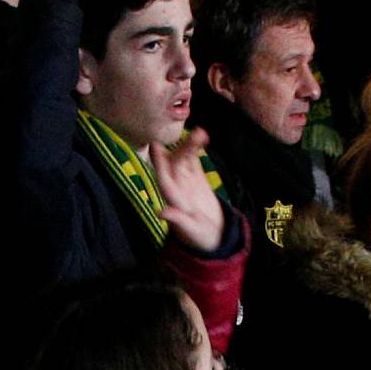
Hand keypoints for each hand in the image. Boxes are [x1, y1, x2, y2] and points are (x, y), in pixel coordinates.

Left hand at [154, 127, 225, 253]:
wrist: (214, 235)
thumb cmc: (199, 236)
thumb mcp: (191, 231)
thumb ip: (177, 220)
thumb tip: (160, 213)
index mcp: (173, 199)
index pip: (164, 179)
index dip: (160, 164)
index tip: (156, 147)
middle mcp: (176, 186)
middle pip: (176, 165)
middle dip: (181, 149)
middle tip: (194, 134)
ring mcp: (185, 180)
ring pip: (184, 159)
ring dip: (190, 145)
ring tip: (201, 132)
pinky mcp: (195, 177)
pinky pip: (193, 159)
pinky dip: (196, 148)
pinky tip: (202, 135)